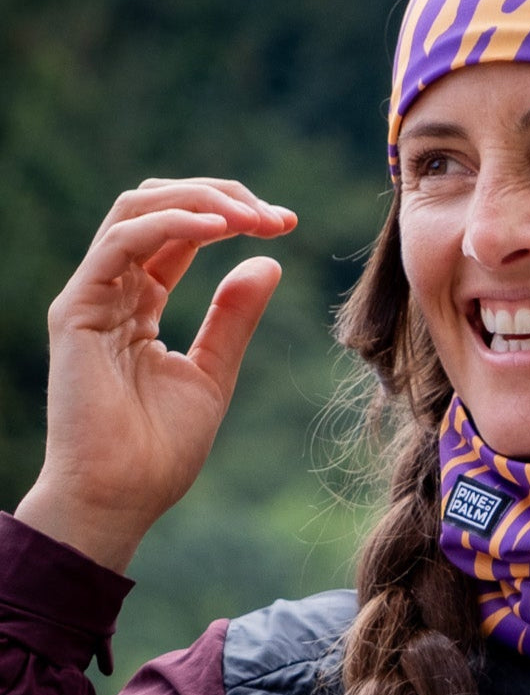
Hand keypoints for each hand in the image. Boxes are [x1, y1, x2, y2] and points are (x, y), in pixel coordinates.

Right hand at [14, 178, 295, 571]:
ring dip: (200, 201)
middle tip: (276, 216)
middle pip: (158, 207)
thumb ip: (234, 317)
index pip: (183, 233)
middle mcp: (114, 291)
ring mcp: (91, 297)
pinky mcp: (76, 310)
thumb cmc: (161, 448)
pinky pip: (121, 244)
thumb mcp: (214, 371)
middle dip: (221, 198)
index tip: (288, 224)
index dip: (234, 216)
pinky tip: (217, 229)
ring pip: (136, 210)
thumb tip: (268, 262)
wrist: (122, 496)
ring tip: (252, 216)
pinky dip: (170, 225)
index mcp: (142, 303)